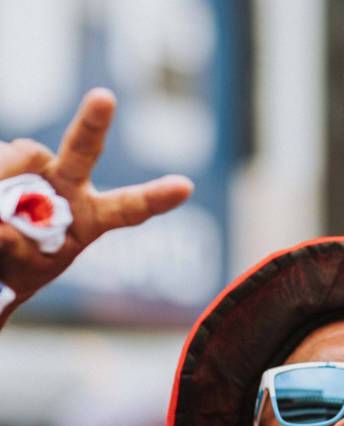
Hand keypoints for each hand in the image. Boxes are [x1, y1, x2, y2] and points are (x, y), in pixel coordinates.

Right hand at [0, 88, 192, 325]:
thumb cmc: (14, 265)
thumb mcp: (23, 268)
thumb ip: (19, 247)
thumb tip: (3, 218)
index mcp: (91, 217)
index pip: (128, 208)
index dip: (155, 198)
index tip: (184, 187)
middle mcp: (69, 183)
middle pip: (83, 150)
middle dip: (94, 122)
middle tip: (104, 98)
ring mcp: (36, 164)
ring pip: (20, 156)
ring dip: (1, 179)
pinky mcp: (8, 153)